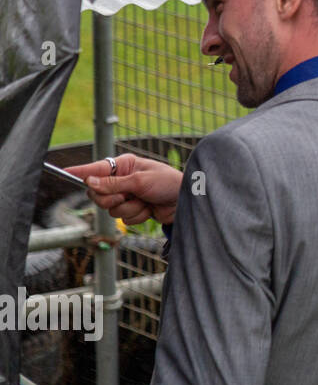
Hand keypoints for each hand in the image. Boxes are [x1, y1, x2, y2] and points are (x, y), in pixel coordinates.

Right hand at [67, 154, 183, 225]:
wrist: (186, 201)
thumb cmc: (168, 183)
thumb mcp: (141, 181)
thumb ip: (114, 184)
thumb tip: (89, 182)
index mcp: (123, 166)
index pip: (96, 169)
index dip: (80, 172)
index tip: (63, 171)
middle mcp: (121, 180)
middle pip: (97, 195)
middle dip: (112, 199)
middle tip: (127, 195)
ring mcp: (126, 195)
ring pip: (110, 209)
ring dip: (129, 208)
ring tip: (144, 201)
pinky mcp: (133, 209)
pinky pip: (123, 218)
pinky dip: (136, 216)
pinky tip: (149, 209)